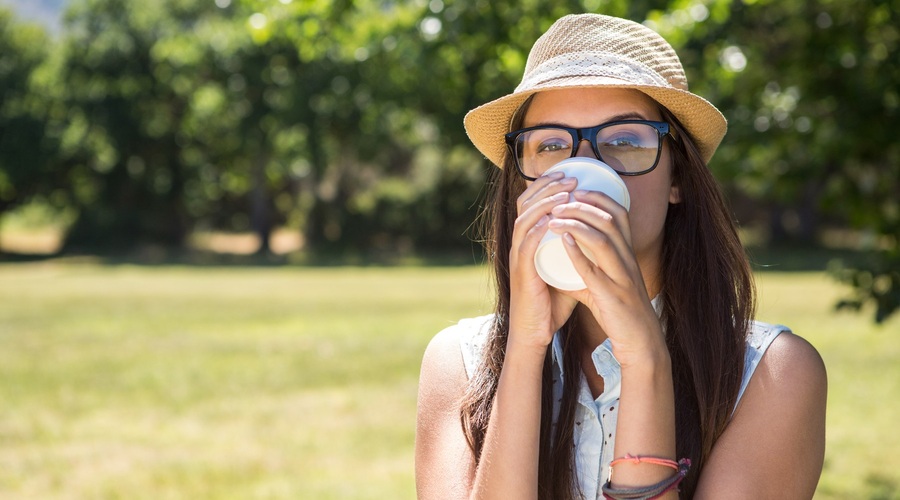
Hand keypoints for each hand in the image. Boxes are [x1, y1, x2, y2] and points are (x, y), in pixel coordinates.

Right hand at [507, 172, 579, 351]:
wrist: (536, 332)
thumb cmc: (551, 304)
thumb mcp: (565, 271)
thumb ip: (576, 253)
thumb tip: (599, 237)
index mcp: (528, 242)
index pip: (532, 204)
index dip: (548, 186)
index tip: (569, 175)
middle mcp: (519, 245)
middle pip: (525, 204)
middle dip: (547, 187)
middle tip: (569, 177)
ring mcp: (518, 259)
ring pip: (524, 221)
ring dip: (544, 205)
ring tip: (564, 194)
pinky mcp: (521, 274)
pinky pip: (525, 246)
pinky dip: (537, 231)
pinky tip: (551, 221)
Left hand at [547, 189, 666, 365]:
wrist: (640, 342)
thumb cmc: (620, 312)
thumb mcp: (603, 285)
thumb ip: (584, 270)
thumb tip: (562, 257)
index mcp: (627, 255)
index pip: (619, 214)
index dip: (599, 198)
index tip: (577, 189)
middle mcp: (627, 260)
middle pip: (610, 220)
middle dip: (584, 205)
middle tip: (560, 200)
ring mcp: (621, 277)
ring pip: (603, 240)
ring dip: (577, 224)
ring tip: (554, 217)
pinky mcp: (613, 296)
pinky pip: (594, 271)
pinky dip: (578, 254)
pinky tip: (563, 242)